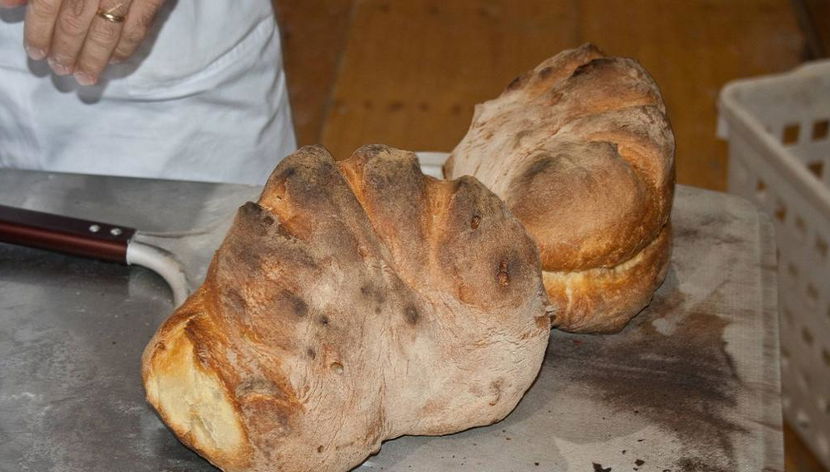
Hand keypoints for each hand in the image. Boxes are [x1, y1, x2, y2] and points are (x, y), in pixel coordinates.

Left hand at [16, 0, 165, 84]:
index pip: (48, 4)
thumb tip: (8, 5)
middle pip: (76, 20)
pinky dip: (127, 48)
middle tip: (61, 70)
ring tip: (85, 77)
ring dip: (94, 57)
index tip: (37, 52)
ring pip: (107, 30)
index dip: (39, 31)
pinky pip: (139, 28)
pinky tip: (115, 61)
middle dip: (66, 49)